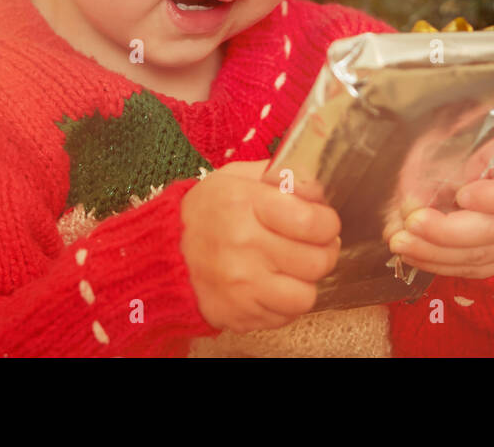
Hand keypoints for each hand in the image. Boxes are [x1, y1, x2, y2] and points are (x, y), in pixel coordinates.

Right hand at [180, 159, 340, 333]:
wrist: (165, 251)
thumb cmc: (207, 211)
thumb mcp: (238, 178)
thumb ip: (283, 176)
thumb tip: (320, 190)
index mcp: (245, 205)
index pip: (312, 222)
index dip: (328, 223)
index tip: (323, 222)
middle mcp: (243, 246)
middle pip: (316, 261)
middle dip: (324, 251)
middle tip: (313, 245)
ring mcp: (240, 286)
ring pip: (306, 296)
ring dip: (306, 281)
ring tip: (293, 267)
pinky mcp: (238, 314)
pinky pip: (285, 317)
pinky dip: (285, 302)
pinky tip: (272, 283)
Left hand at [384, 139, 493, 279]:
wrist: (479, 173)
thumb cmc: (464, 154)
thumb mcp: (450, 147)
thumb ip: (434, 169)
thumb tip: (411, 203)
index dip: (493, 197)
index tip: (461, 195)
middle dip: (446, 230)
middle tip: (411, 223)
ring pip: (480, 256)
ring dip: (434, 252)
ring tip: (401, 242)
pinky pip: (472, 270)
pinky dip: (438, 263)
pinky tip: (413, 254)